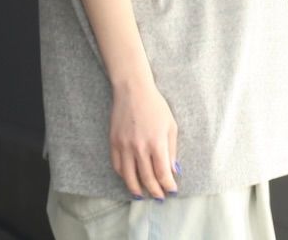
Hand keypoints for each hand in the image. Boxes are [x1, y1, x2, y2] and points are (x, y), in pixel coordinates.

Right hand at [109, 78, 179, 199]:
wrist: (132, 90)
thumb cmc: (155, 105)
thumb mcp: (171, 125)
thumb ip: (172, 150)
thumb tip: (172, 170)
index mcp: (156, 143)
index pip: (162, 174)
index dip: (168, 186)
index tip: (171, 191)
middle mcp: (139, 147)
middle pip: (147, 179)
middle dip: (155, 191)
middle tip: (159, 197)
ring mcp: (125, 146)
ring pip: (129, 177)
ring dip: (137, 189)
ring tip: (143, 195)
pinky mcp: (114, 142)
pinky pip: (117, 166)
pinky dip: (123, 176)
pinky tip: (129, 178)